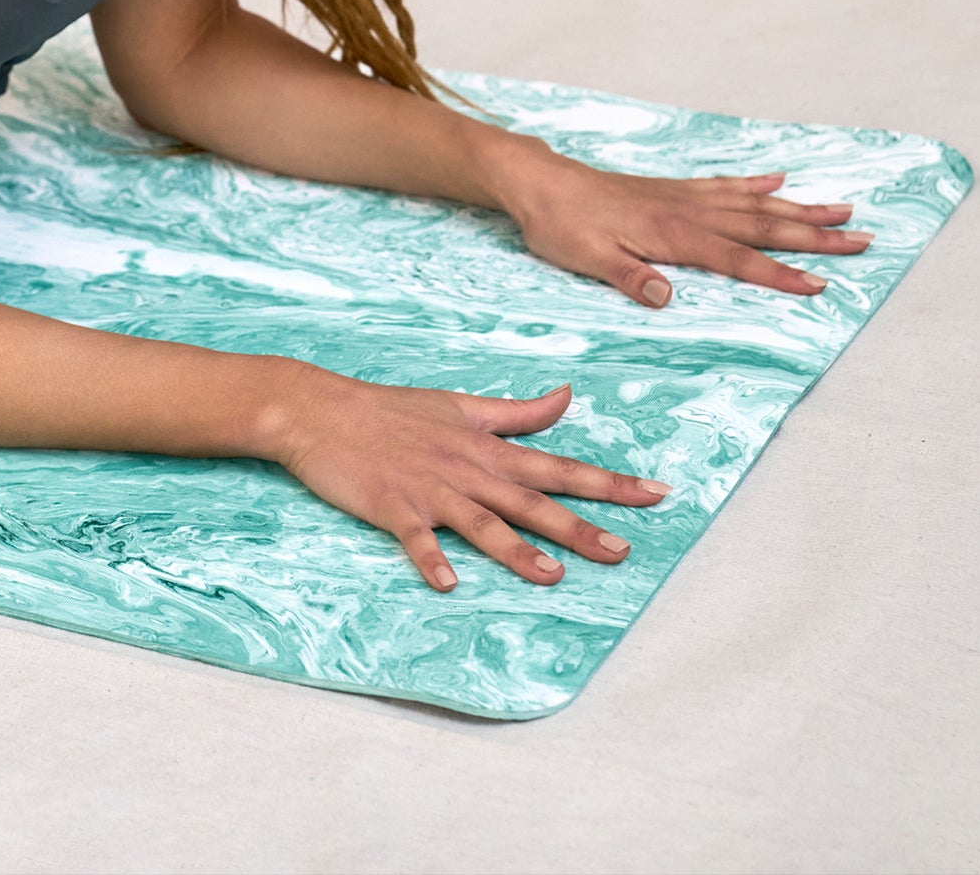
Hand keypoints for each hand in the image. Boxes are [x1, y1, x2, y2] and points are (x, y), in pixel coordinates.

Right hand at [272, 365, 669, 591]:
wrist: (322, 409)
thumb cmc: (392, 409)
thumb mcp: (460, 404)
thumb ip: (517, 412)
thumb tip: (567, 397)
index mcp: (485, 447)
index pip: (558, 465)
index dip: (609, 481)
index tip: (657, 493)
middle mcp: (466, 469)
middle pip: (531, 501)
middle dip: (580, 527)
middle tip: (623, 552)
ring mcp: (429, 489)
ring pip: (481, 523)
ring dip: (516, 550)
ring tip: (551, 576)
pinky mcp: (391, 506)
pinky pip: (415, 539)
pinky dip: (430, 559)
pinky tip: (447, 583)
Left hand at [492, 140, 872, 308]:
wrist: (539, 183)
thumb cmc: (560, 226)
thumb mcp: (587, 261)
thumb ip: (629, 278)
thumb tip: (667, 297)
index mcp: (671, 235)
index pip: (737, 258)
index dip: (779, 273)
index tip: (820, 283)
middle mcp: (686, 211)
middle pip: (762, 224)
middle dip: (814, 234)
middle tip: (862, 238)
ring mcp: (681, 197)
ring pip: (752, 203)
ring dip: (797, 207)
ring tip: (840, 208)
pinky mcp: (670, 190)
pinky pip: (722, 185)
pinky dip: (754, 183)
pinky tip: (777, 179)